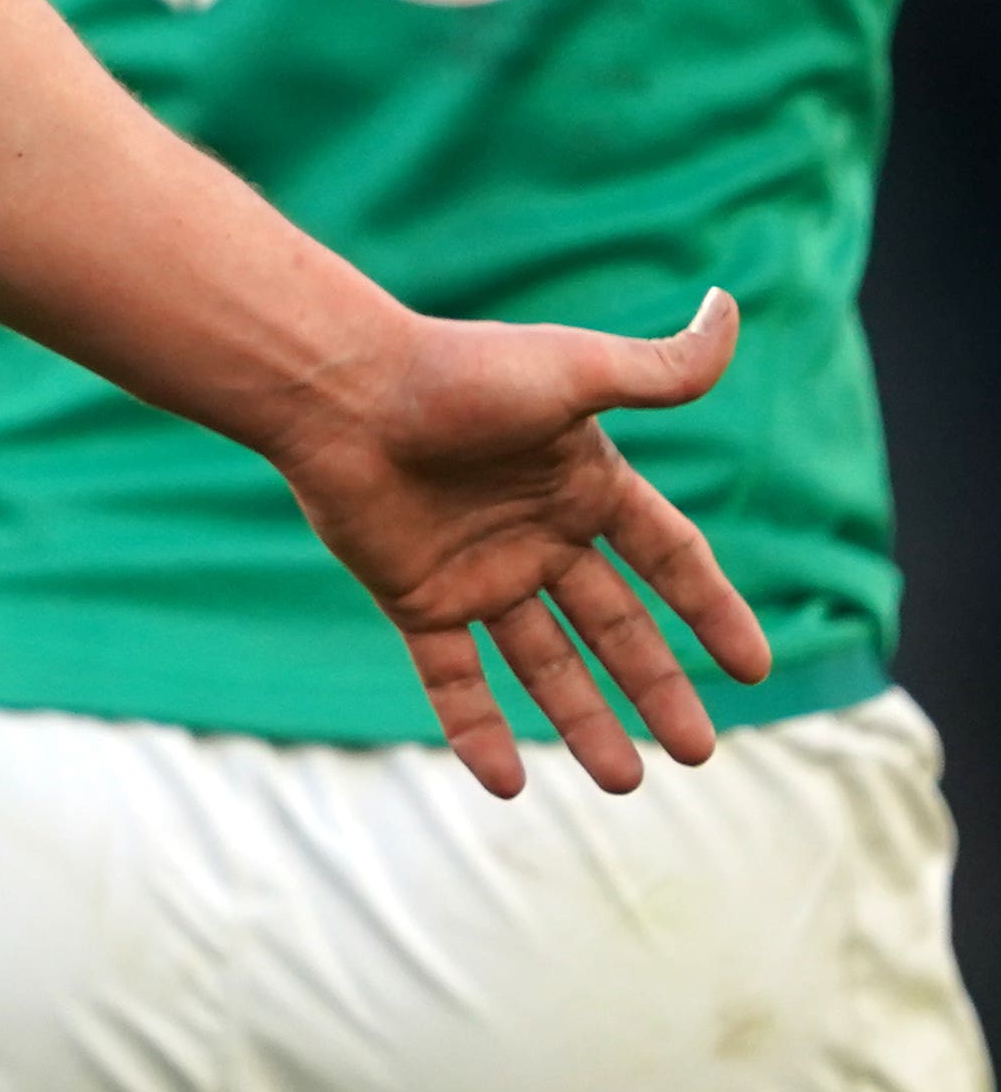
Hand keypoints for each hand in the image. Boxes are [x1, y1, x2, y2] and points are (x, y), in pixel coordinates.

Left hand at [265, 290, 768, 795]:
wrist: (337, 392)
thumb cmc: (456, 374)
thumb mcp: (575, 372)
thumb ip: (660, 367)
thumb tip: (730, 309)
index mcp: (582, 483)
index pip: (670, 559)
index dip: (712, 608)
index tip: (752, 666)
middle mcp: (536, 533)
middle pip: (615, 626)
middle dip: (658, 688)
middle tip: (699, 752)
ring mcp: (475, 569)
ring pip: (543, 664)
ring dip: (583, 723)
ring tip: (624, 782)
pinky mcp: (414, 596)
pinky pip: (452, 677)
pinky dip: (475, 728)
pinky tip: (504, 782)